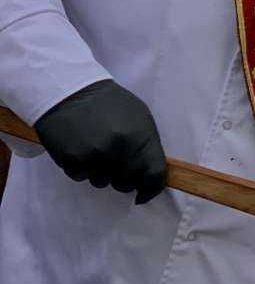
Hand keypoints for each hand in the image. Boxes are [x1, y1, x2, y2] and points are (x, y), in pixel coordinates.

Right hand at [34, 80, 166, 203]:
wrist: (70, 90)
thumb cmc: (109, 103)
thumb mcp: (139, 117)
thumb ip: (147, 145)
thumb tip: (152, 176)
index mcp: (140, 137)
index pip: (154, 175)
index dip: (151, 189)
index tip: (143, 193)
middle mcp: (119, 149)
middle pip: (126, 184)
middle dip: (122, 178)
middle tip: (113, 162)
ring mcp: (94, 156)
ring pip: (102, 182)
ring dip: (99, 172)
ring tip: (94, 148)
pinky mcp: (72, 159)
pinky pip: (80, 177)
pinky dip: (80, 167)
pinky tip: (79, 147)